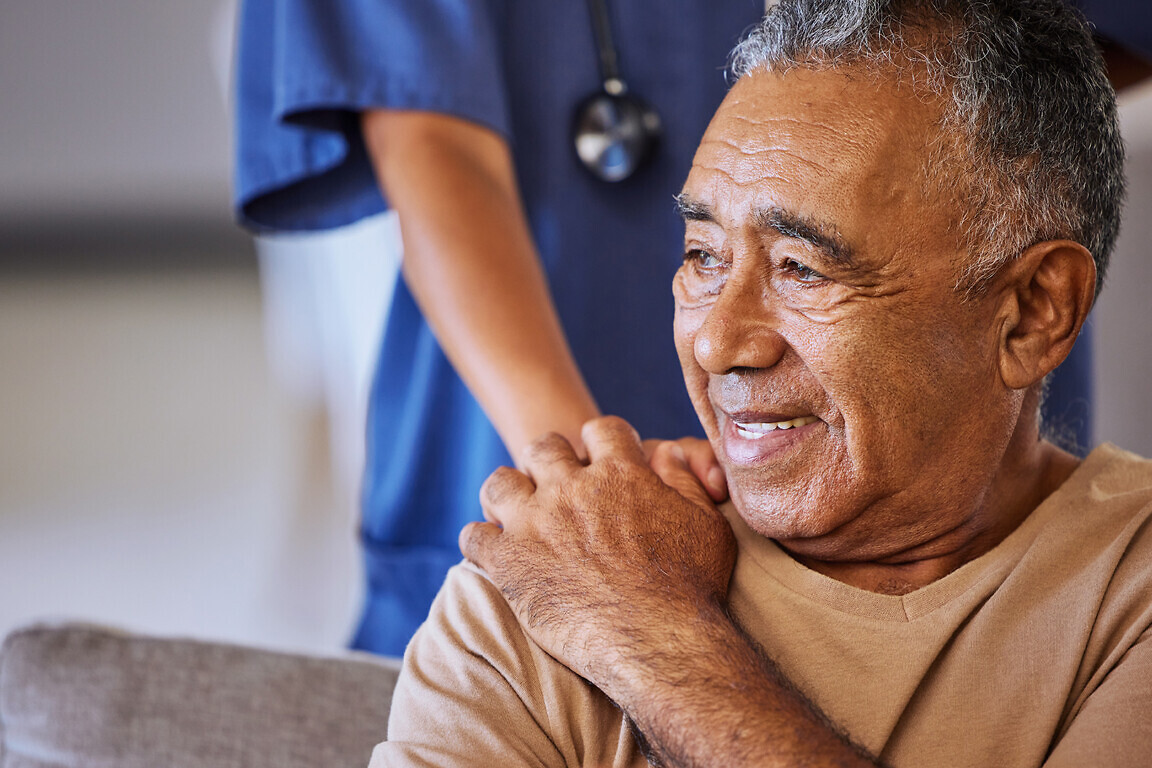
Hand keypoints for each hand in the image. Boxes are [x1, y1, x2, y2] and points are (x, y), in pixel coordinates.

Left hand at [459, 416, 736, 687]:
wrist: (658, 642)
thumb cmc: (692, 588)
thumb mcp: (706, 524)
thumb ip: (684, 482)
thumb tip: (667, 454)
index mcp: (622, 473)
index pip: (601, 430)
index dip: (602, 443)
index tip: (601, 461)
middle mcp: (573, 488)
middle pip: (545, 447)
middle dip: (549, 462)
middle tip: (556, 489)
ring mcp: (536, 522)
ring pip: (500, 482)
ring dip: (507, 494)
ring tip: (515, 515)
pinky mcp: (509, 561)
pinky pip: (474, 536)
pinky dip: (481, 542)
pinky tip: (494, 554)